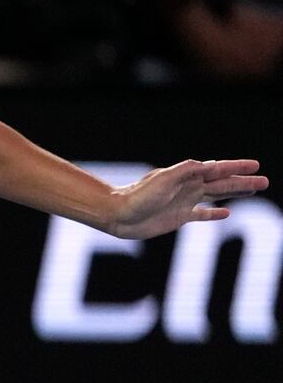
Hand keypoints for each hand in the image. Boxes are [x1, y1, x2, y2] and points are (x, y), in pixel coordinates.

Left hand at [108, 159, 267, 239]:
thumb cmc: (138, 196)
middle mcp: (188, 188)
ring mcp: (185, 202)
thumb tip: (209, 165)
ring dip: (235, 194)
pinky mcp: (179, 218)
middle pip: (222, 183)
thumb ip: (186, 171)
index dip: (237, 167)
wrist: (118, 215)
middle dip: (243, 182)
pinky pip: (202, 214)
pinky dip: (214, 214)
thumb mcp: (163, 180)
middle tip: (264, 181)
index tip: (256, 165)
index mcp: (187, 176)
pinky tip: (227, 213)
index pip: (217, 170)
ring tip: (252, 190)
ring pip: (216, 196)